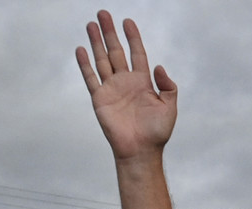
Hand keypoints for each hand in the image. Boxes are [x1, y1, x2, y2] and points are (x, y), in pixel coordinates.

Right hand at [76, 10, 176, 160]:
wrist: (141, 151)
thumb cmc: (157, 132)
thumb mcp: (170, 106)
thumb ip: (167, 85)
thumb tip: (158, 67)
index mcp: (143, 82)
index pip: (137, 53)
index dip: (133, 37)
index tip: (127, 21)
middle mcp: (125, 82)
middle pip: (116, 51)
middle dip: (109, 32)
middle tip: (103, 14)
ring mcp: (112, 89)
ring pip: (102, 60)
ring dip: (96, 43)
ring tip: (91, 24)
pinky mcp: (100, 99)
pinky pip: (91, 78)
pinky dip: (85, 64)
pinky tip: (81, 50)